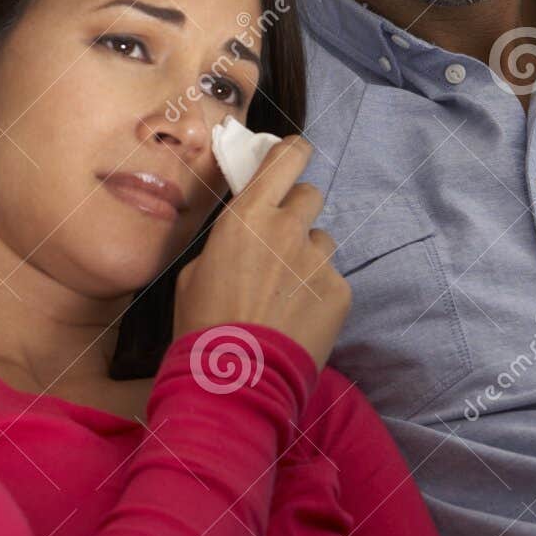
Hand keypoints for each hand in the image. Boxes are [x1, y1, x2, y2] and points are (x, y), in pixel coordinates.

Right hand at [173, 134, 350, 371]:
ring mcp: (318, 260)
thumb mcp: (195, 274)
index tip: (292, 157)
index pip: (287, 158)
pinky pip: (332, 279)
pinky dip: (318, 294)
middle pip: (311, 195)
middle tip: (282, 242)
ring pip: (322, 242)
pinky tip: (297, 319)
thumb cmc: (204, 327)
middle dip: (297, 212)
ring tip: (285, 294)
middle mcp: (287, 229)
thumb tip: (243, 241)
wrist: (236, 381)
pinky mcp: (340, 291)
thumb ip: (227, 244)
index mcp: (247, 216)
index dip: (293, 154)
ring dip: (308, 257)